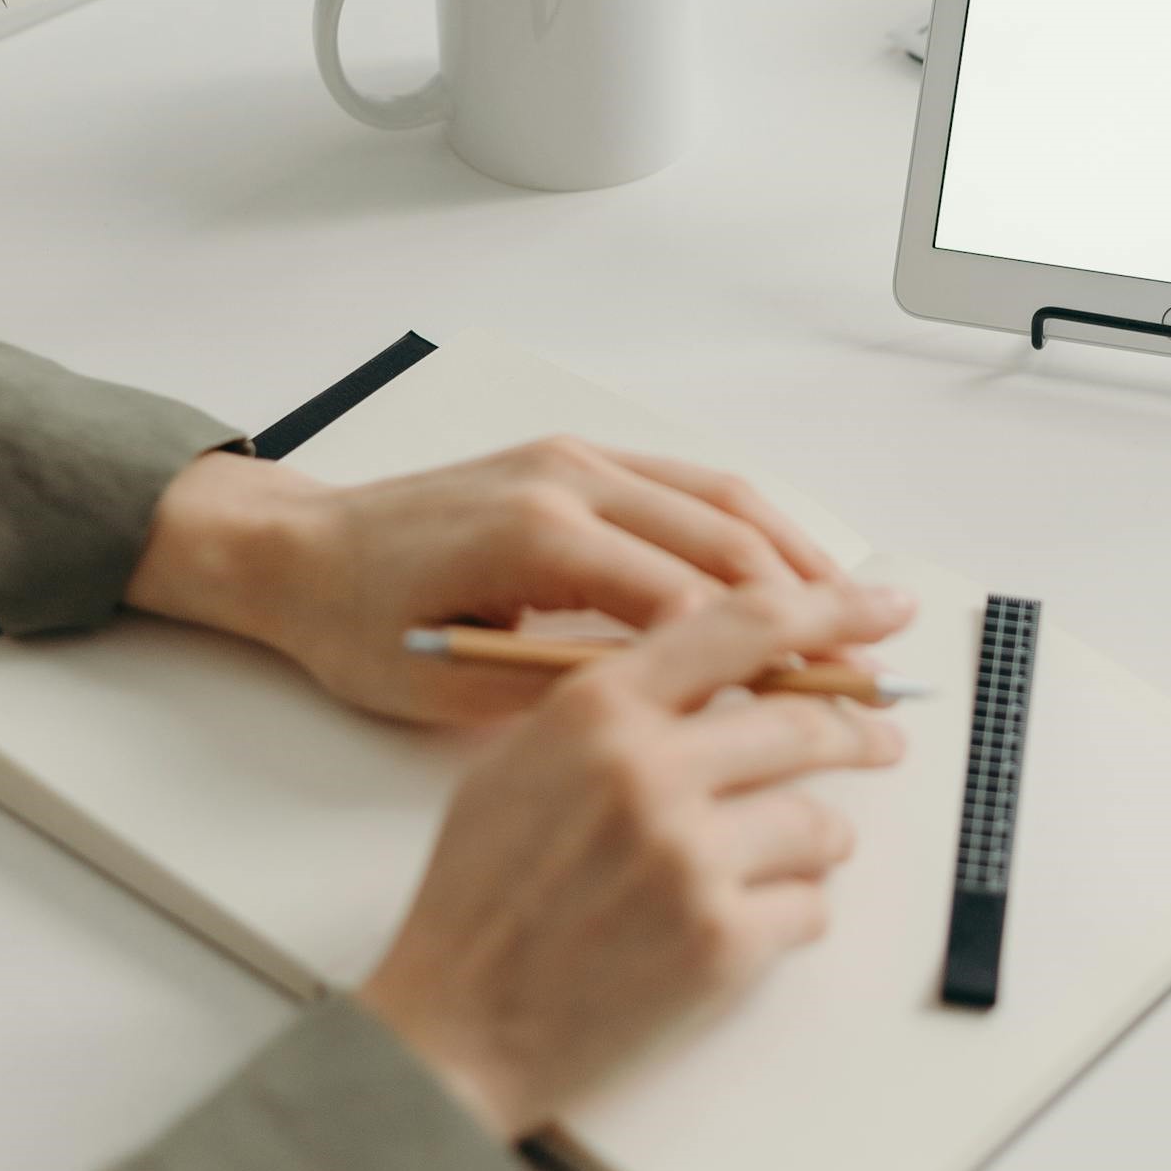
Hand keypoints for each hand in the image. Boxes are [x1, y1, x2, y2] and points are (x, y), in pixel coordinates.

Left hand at [126, 434, 840, 724]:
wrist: (296, 550)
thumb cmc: (357, 628)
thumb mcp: (455, 688)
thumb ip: (568, 693)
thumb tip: (676, 713)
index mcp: (538, 537)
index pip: (686, 601)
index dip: (764, 657)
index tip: (820, 702)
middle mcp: (568, 480)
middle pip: (724, 539)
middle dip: (808, 601)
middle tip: (873, 656)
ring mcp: (576, 459)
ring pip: (719, 499)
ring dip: (795, 553)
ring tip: (857, 608)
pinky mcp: (575, 457)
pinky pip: (687, 482)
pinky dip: (748, 524)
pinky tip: (786, 567)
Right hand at [356, 575, 915, 1136]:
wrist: (455, 1026)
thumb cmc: (483, 893)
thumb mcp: (524, 757)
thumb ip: (619, 699)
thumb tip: (717, 657)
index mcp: (597, 710)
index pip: (746, 624)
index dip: (831, 610)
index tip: (884, 608)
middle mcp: (649, 772)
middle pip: (805, 722)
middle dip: (859, 732)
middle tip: (882, 738)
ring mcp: (689, 859)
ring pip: (822, 823)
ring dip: (819, 839)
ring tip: (782, 859)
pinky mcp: (720, 943)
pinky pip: (810, 908)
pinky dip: (791, 916)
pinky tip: (740, 927)